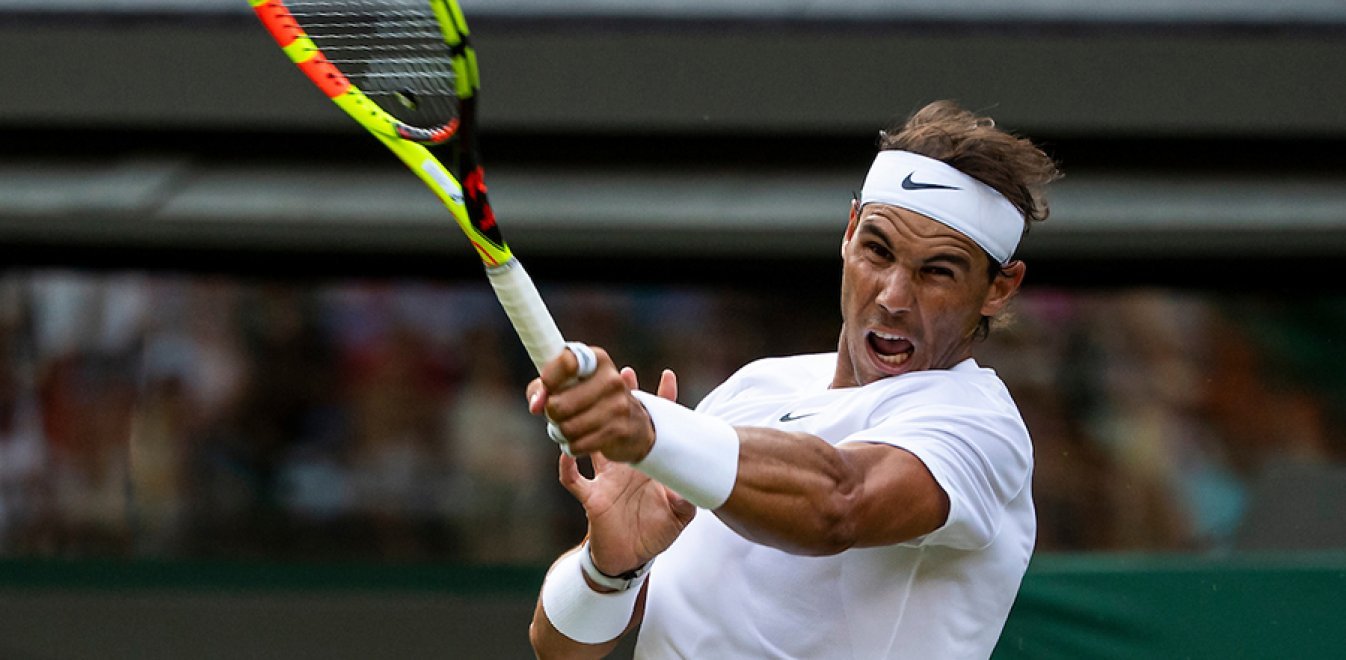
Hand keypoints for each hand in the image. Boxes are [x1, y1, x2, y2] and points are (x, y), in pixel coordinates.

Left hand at [527, 345, 654, 462]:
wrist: (635, 423)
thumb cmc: (590, 398)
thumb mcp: (568, 384)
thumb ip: (544, 388)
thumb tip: (536, 405)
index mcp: (596, 359)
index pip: (565, 363)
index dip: (548, 380)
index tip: (547, 387)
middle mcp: (611, 379)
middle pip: (558, 404)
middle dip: (551, 414)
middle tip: (557, 414)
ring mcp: (618, 405)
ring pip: (567, 428)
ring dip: (561, 432)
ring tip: (568, 428)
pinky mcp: (619, 430)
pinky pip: (578, 445)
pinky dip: (573, 446)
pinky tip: (580, 440)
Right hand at [557, 368, 695, 575]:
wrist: (630, 559)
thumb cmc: (655, 532)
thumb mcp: (680, 515)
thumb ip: (687, 498)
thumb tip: (693, 484)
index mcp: (648, 464)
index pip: (654, 427)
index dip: (662, 403)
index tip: (668, 375)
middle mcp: (624, 465)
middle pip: (619, 424)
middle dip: (620, 399)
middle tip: (622, 374)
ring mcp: (606, 479)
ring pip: (593, 443)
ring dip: (588, 424)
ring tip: (584, 400)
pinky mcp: (592, 498)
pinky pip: (574, 480)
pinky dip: (568, 467)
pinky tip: (564, 453)